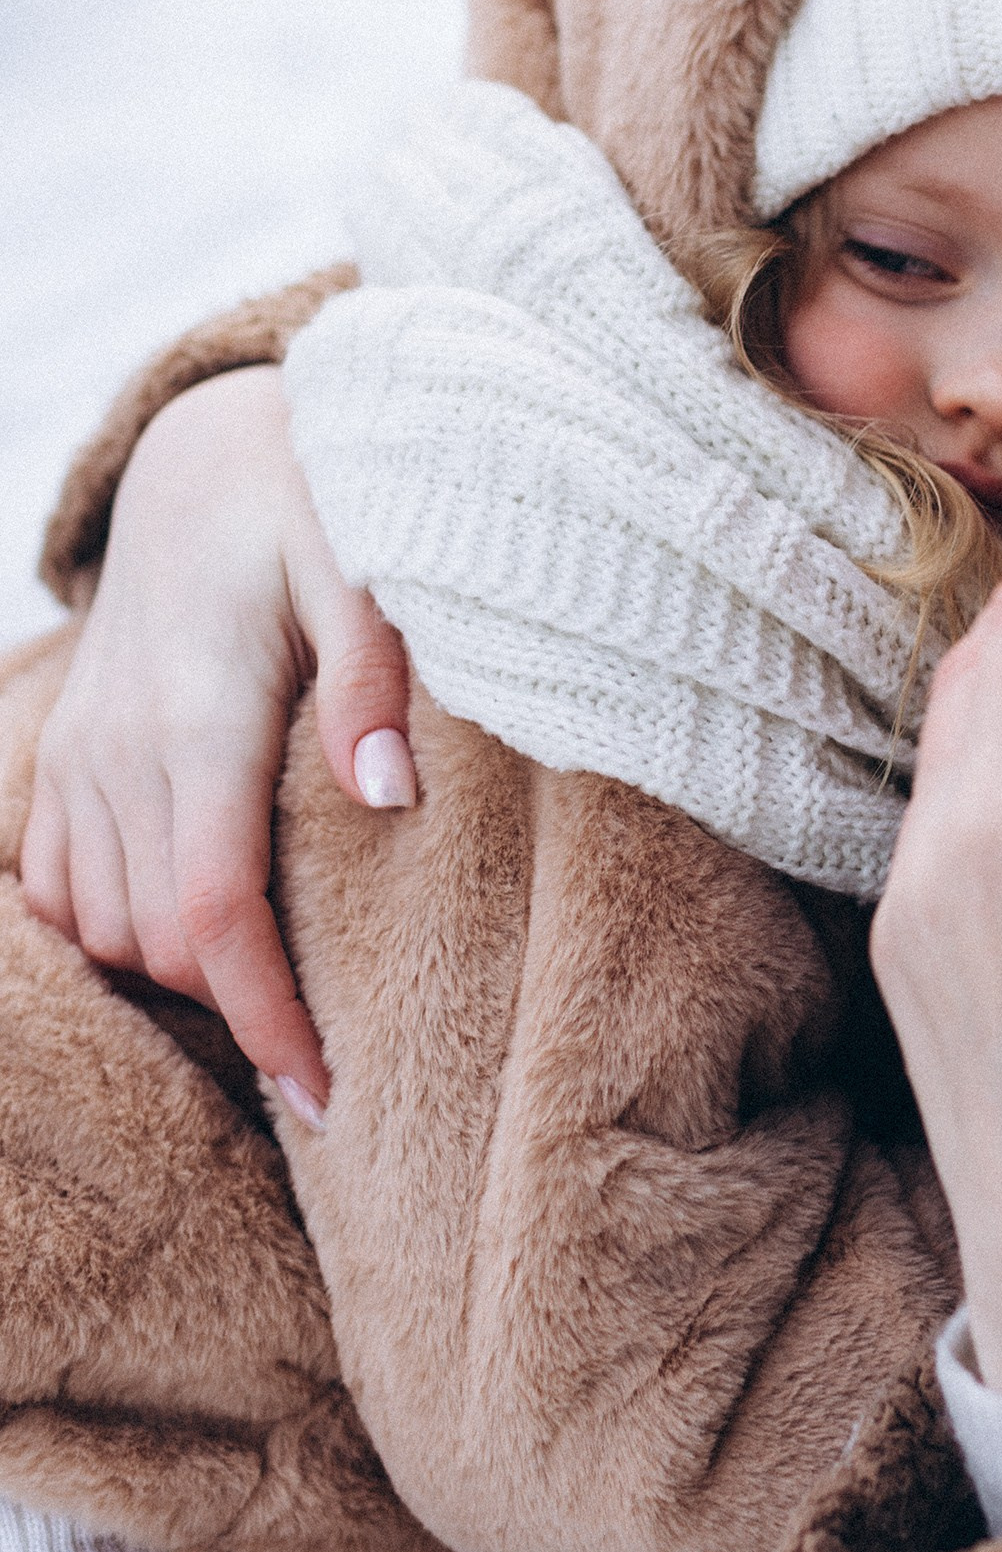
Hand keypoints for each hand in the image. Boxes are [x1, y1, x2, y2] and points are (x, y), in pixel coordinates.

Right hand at [19, 365, 414, 1116]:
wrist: (207, 452)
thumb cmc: (314, 502)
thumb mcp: (366, 564)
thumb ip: (377, 680)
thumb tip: (390, 798)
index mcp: (200, 715)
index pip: (215, 914)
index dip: (267, 1021)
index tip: (330, 1099)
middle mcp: (119, 748)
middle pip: (162, 945)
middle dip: (244, 1005)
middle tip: (340, 1034)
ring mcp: (78, 755)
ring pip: (107, 930)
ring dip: (183, 971)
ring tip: (279, 985)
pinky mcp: (62, 755)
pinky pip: (63, 887)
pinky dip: (120, 930)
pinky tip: (195, 928)